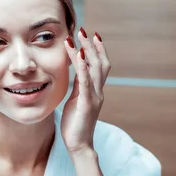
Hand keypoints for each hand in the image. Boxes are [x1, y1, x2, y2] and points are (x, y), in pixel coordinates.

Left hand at [61, 28, 110, 154]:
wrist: (79, 145)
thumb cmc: (75, 125)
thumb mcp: (76, 101)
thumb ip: (79, 86)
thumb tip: (76, 71)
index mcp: (96, 91)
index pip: (99, 66)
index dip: (97, 50)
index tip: (91, 35)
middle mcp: (98, 91)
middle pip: (100, 62)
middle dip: (92, 45)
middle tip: (85, 30)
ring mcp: (94, 97)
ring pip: (94, 68)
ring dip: (87, 50)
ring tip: (80, 36)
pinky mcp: (87, 103)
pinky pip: (86, 81)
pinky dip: (82, 66)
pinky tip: (78, 54)